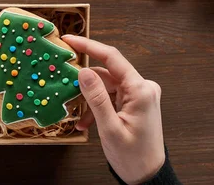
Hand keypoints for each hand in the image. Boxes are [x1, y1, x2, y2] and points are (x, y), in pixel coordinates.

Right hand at [63, 35, 164, 183]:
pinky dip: (98, 107)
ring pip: (107, 87)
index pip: (112, 58)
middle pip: (107, 74)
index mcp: (140, 90)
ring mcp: (140, 95)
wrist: (148, 175)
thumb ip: (96, 98)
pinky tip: (87, 123)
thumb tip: (83, 72)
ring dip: (91, 101)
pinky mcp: (136, 103)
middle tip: (65, 89)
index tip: (69, 41)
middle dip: (86, 84)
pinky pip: (111, 97)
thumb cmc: (133, 156)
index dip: (89, 46)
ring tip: (79, 118)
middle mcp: (143, 88)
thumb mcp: (109, 128)